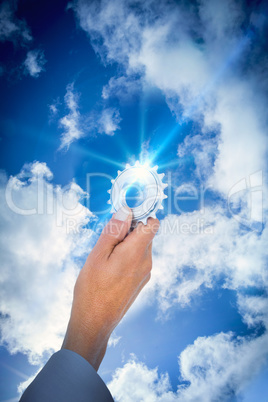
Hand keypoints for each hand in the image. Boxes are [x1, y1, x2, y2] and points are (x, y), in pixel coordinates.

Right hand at [62, 207, 158, 370]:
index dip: (141, 215)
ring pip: (141, 247)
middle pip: (145, 234)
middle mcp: (146, 262)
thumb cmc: (92, 289)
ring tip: (106, 257)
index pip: (153, 224)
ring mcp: (145, 273)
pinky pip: (138, 260)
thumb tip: (126, 211)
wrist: (95, 323)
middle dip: (129, 230)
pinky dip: (127, 256)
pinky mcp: (141, 282)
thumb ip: (114, 231)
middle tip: (107, 239)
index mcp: (137, 252)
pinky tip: (110, 268)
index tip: (123, 217)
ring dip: (127, 244)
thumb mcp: (97, 255)